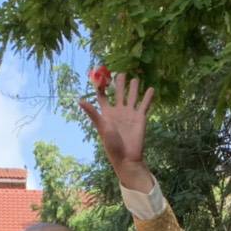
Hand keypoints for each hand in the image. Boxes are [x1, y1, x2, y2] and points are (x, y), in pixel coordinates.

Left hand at [79, 73, 154, 189]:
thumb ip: (93, 113)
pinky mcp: (140, 118)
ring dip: (134, 87)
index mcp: (107, 113)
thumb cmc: (111, 144)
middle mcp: (118, 111)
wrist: (127, 157)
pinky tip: (151, 88)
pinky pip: (145, 104)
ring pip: (132, 96)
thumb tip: (80, 100)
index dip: (101, 86)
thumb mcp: (101, 127)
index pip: (103, 96)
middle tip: (120, 72)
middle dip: (119, 83)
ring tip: (135, 78)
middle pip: (118, 93)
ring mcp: (130, 113)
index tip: (100, 75)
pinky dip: (148, 96)